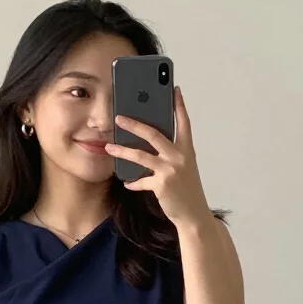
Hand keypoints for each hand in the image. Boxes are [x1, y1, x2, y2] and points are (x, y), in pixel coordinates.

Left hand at [105, 84, 210, 228]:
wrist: (194, 214)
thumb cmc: (187, 190)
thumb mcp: (184, 167)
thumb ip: (171, 154)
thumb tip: (150, 144)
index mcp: (186, 149)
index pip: (184, 122)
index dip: (179, 105)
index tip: (174, 89)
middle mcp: (179, 156)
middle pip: (153, 134)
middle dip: (134, 124)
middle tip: (119, 117)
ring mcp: (170, 170)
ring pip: (141, 156)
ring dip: (122, 150)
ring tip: (109, 146)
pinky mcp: (161, 185)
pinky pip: (141, 181)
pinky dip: (133, 182)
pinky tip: (126, 182)